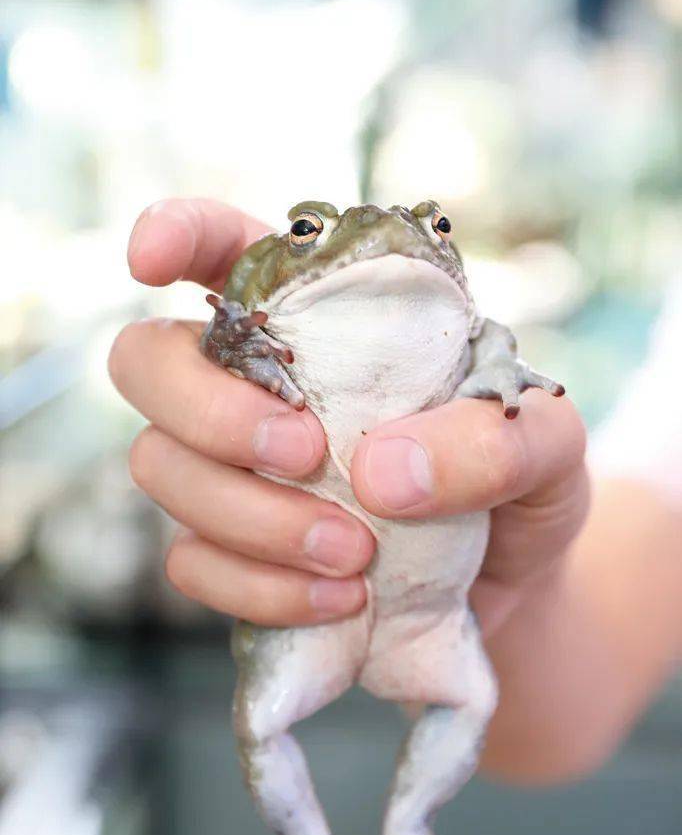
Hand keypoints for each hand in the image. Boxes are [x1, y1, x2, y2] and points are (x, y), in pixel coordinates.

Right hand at [110, 198, 587, 642]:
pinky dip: (259, 588)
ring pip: (158, 466)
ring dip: (251, 518)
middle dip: (209, 411)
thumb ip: (498, 437)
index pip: (222, 245)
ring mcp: (229, 468)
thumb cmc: (518, 482)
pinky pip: (190, 562)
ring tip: (357, 555)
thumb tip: (380, 475)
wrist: (509, 586)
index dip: (172, 234)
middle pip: (146, 359)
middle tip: (309, 455)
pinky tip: (339, 599)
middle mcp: (255, 380)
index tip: (150, 263)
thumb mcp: (548, 444)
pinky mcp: (229, 549)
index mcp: (322, 314)